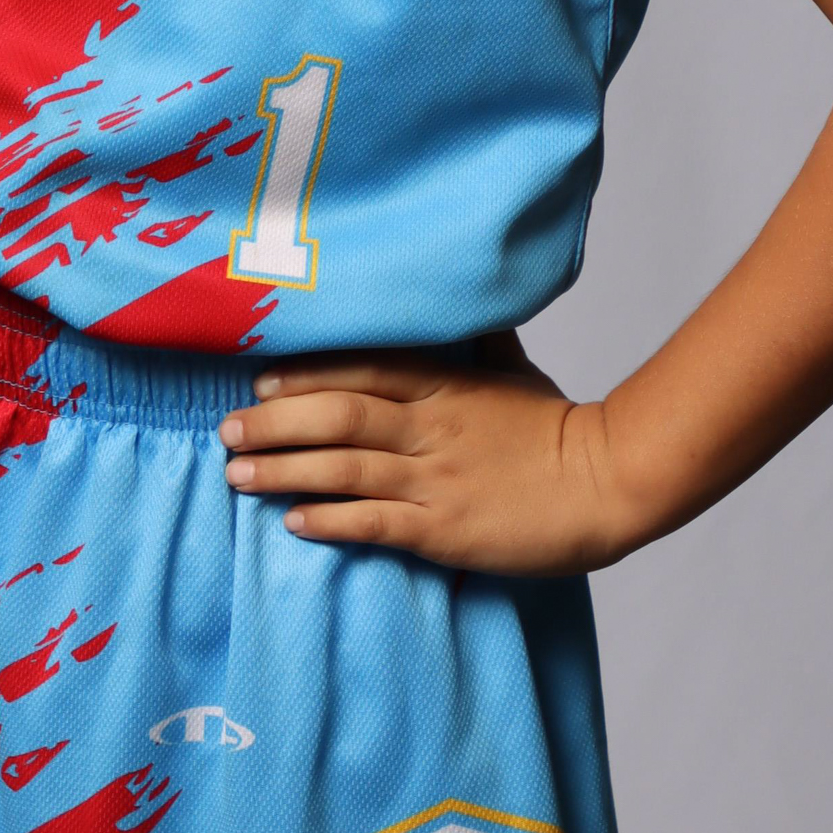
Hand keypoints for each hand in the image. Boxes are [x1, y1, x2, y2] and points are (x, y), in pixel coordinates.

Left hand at [218, 336, 638, 575]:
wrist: (608, 482)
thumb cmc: (557, 427)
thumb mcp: (513, 370)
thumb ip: (473, 340)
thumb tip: (453, 303)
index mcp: (446, 383)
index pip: (362, 368)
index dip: (304, 373)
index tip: (258, 379)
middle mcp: (432, 426)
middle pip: (338, 415)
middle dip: (275, 421)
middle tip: (224, 427)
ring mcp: (437, 479)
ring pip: (345, 468)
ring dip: (284, 470)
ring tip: (236, 473)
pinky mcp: (446, 530)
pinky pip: (377, 523)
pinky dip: (331, 521)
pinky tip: (293, 521)